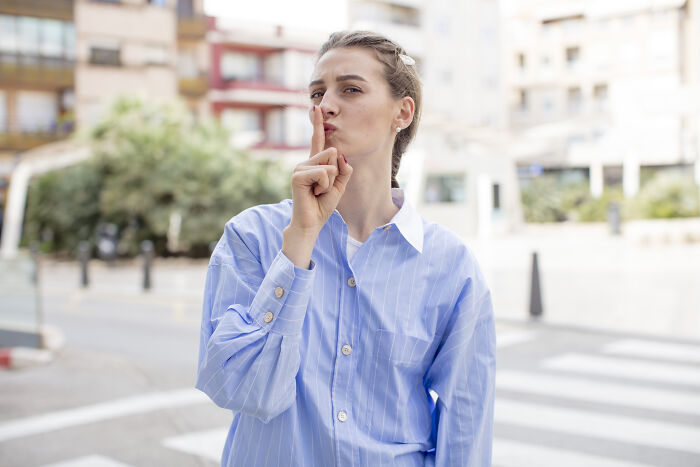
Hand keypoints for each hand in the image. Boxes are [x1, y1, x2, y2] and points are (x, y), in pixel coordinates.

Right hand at [288, 105, 352, 236]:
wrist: (312, 223)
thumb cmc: (322, 205)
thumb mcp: (339, 186)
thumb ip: (343, 170)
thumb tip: (340, 156)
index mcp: (315, 163)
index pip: (318, 140)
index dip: (317, 123)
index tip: (315, 106)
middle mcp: (305, 162)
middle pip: (332, 152)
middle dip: (336, 172)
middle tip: (324, 188)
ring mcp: (300, 168)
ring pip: (330, 164)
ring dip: (330, 182)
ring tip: (318, 192)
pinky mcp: (298, 175)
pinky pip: (324, 173)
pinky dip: (325, 186)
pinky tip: (314, 194)